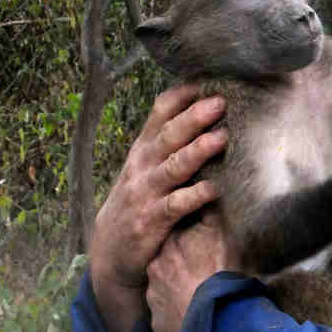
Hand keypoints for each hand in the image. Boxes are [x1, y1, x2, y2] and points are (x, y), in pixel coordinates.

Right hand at [89, 84, 226, 331]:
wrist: (109, 252)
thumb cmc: (138, 201)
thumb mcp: (146, 167)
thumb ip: (169, 142)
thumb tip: (205, 108)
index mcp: (143, 148)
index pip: (160, 112)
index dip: (183, 95)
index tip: (209, 79)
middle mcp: (142, 166)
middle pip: (168, 136)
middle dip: (194, 117)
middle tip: (220, 102)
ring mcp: (144, 193)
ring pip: (173, 168)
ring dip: (198, 152)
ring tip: (222, 138)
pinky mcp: (150, 221)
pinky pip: (174, 206)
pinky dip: (194, 196)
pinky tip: (214, 189)